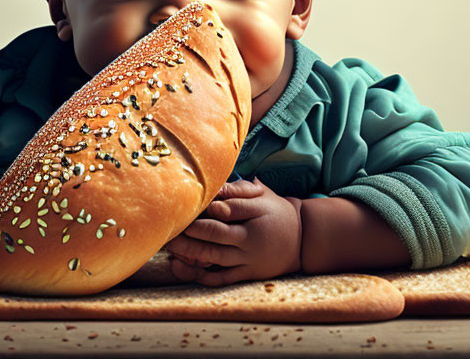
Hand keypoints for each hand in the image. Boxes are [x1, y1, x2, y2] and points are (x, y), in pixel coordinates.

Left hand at [163, 177, 301, 285]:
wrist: (302, 240)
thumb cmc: (276, 211)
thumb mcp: (263, 196)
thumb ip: (239, 192)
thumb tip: (215, 191)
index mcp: (255, 218)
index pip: (225, 212)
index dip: (203, 210)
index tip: (184, 206)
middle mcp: (250, 242)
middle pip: (214, 236)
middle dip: (188, 232)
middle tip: (167, 226)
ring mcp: (247, 260)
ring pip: (212, 258)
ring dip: (187, 252)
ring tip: (167, 245)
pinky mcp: (245, 274)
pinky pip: (220, 278)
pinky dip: (200, 274)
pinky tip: (180, 266)